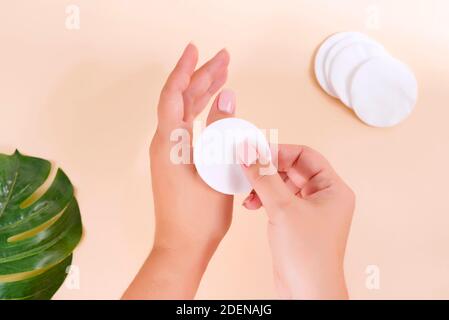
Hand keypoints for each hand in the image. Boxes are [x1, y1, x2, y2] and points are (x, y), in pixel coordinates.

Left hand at [123, 44, 235, 298]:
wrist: (182, 248)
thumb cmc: (198, 218)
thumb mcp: (217, 171)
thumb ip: (222, 131)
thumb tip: (227, 96)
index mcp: (169, 144)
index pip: (174, 94)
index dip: (186, 69)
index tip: (197, 49)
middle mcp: (163, 144)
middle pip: (181, 100)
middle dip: (203, 77)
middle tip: (224, 59)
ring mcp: (168, 153)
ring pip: (185, 113)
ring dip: (203, 94)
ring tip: (222, 75)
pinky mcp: (175, 162)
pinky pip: (187, 128)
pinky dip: (201, 114)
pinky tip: (213, 108)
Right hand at [239, 143, 354, 298]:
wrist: (307, 292)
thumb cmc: (308, 255)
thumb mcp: (283, 208)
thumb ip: (264, 177)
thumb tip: (249, 153)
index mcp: (333, 189)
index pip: (305, 155)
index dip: (279, 151)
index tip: (255, 151)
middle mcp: (324, 197)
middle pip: (293, 169)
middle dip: (269, 169)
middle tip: (248, 167)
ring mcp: (310, 211)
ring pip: (283, 185)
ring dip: (264, 185)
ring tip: (249, 192)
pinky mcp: (297, 223)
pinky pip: (279, 200)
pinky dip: (264, 199)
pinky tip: (252, 205)